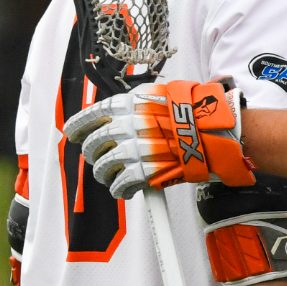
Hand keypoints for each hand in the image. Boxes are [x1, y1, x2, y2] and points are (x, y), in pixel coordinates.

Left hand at [64, 78, 251, 198]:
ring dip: (102, 174)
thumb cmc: (194, 112)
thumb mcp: (161, 95)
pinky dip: (118, 189)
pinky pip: (121, 184)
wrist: (215, 131)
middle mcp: (129, 125)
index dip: (78, 126)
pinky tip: (122, 190)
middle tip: (96, 157)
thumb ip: (137, 106)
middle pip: (95, 143)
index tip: (72, 134)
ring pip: (103, 166)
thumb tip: (120, 115)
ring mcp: (136, 149)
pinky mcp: (146, 172)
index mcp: (130, 104)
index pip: (92, 115)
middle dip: (91, 153)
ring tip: (108, 176)